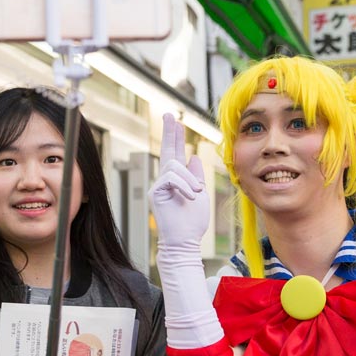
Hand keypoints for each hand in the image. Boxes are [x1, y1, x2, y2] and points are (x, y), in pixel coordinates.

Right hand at [148, 113, 208, 252]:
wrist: (184, 241)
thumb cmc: (192, 223)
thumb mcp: (200, 194)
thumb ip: (196, 176)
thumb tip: (193, 156)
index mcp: (176, 180)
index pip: (176, 154)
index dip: (176, 137)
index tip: (176, 121)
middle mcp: (165, 180)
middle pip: (167, 151)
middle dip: (170, 132)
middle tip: (168, 114)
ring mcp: (158, 186)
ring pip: (174, 166)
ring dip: (189, 179)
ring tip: (196, 194)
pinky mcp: (155, 192)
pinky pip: (171, 178)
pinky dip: (184, 186)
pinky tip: (190, 196)